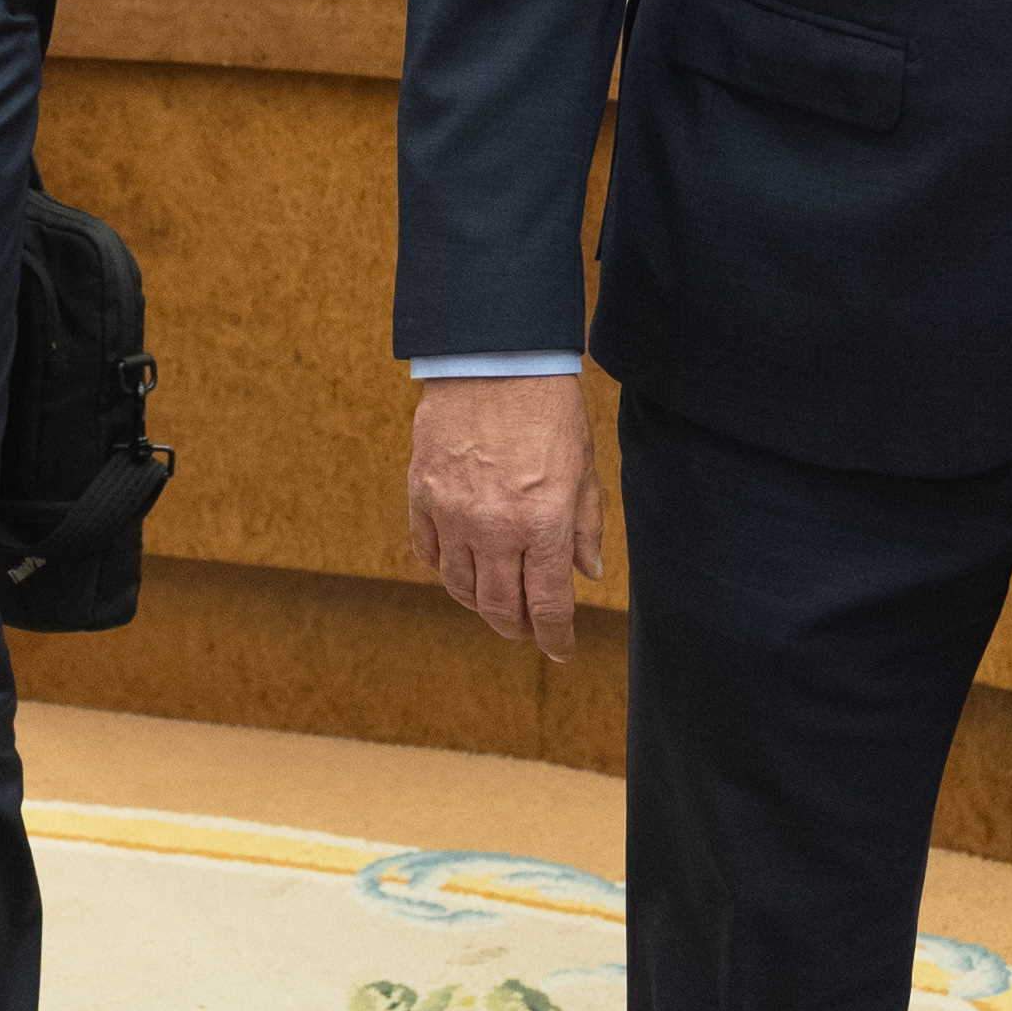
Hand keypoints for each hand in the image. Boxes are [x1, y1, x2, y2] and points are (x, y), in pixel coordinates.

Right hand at [408, 372, 600, 658]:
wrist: (493, 360)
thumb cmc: (548, 410)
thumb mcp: (583, 469)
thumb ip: (584, 527)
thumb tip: (588, 573)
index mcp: (543, 523)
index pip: (548, 604)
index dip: (555, 637)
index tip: (560, 650)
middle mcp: (495, 528)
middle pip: (500, 606)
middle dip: (517, 628)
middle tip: (527, 631)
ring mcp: (453, 514)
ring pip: (460, 586)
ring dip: (480, 604)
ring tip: (494, 602)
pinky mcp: (423, 495)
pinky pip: (429, 552)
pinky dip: (445, 569)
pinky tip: (460, 569)